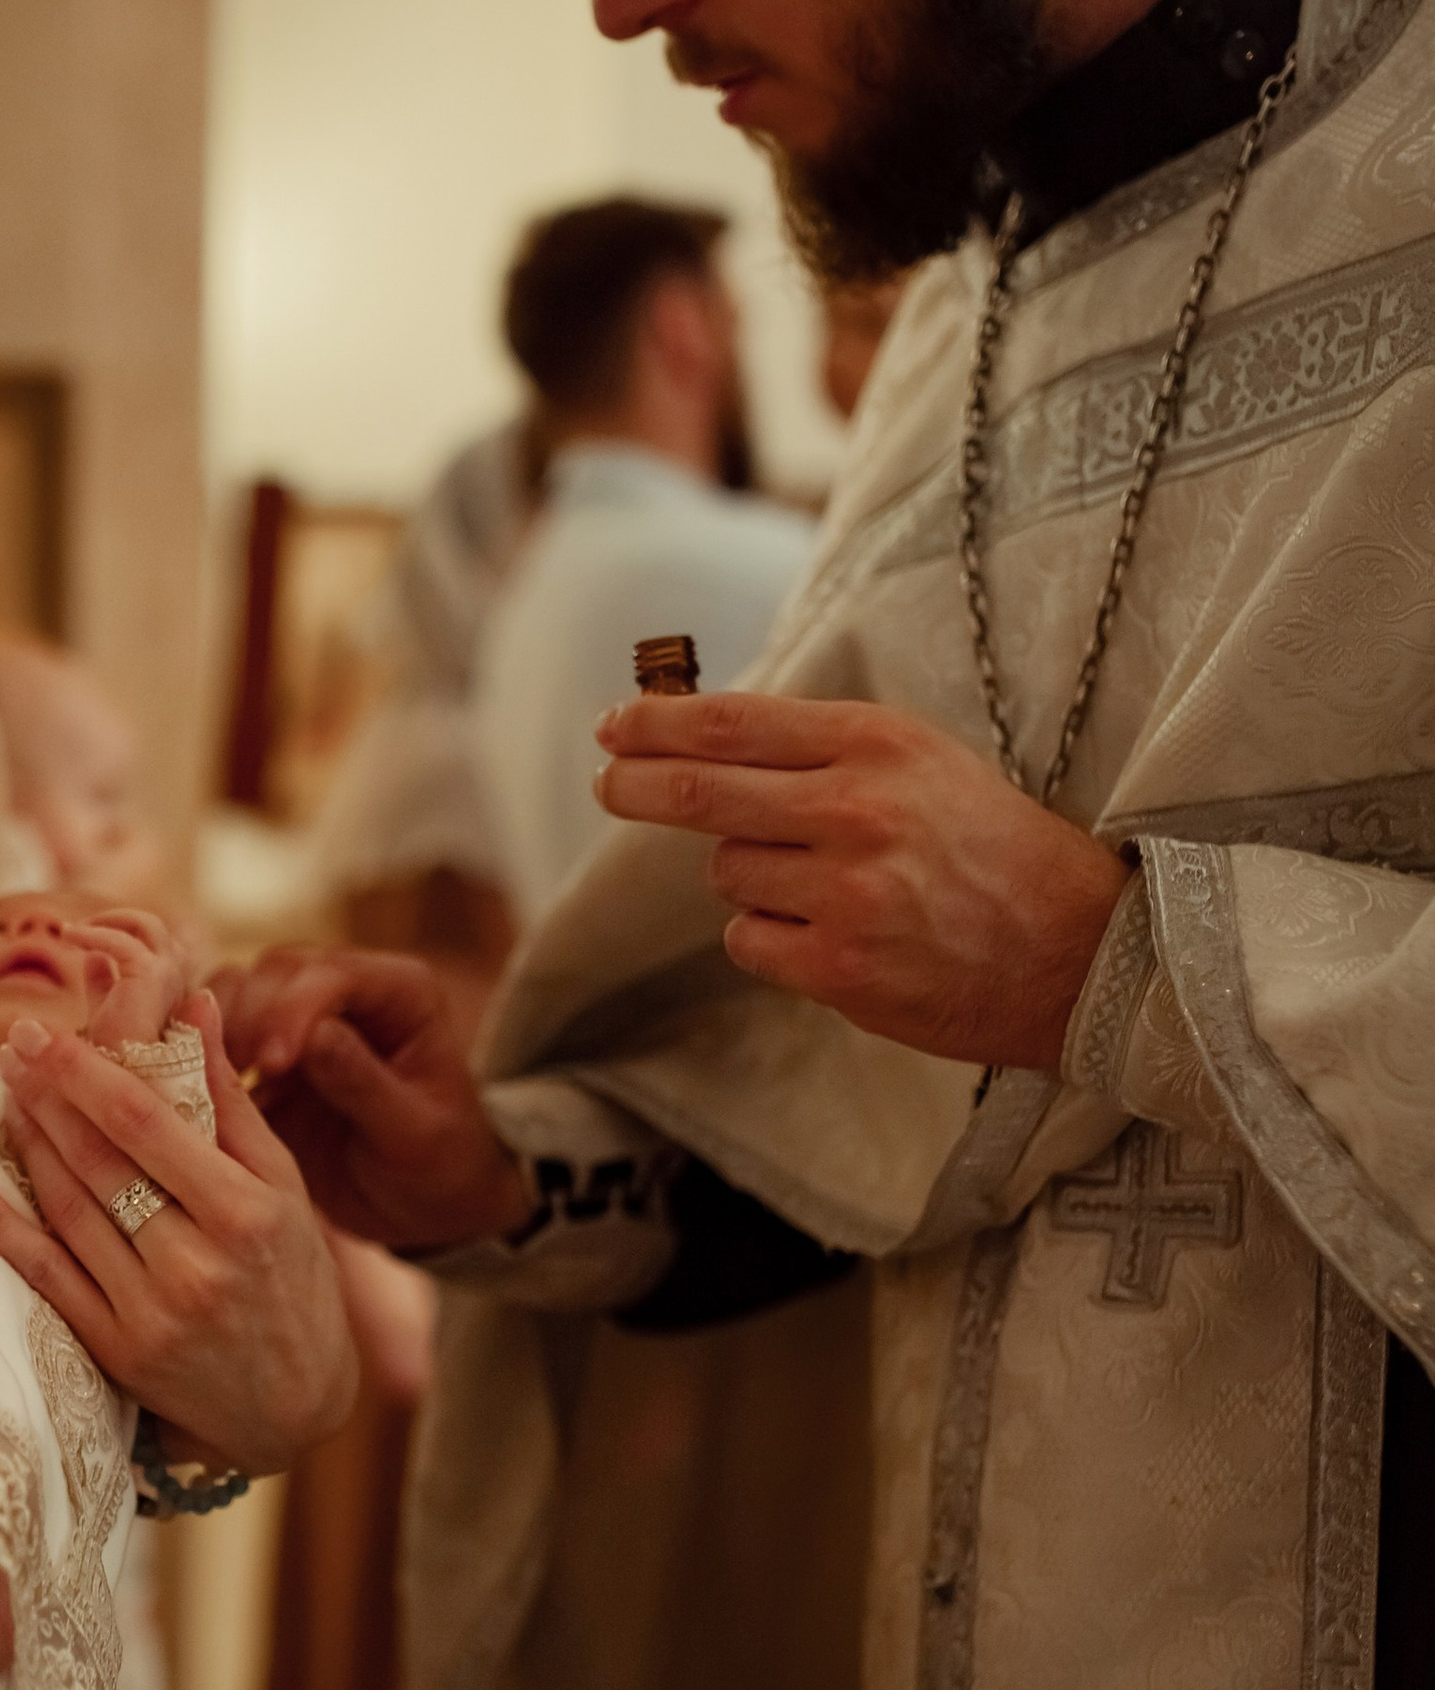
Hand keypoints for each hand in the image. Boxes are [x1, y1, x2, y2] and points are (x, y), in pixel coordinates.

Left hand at [0, 990, 354, 1471]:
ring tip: (5, 1092)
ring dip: (26, 1144)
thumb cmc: (294, 1280)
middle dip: (47, 1095)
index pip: (148, 1126)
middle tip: (12, 1043)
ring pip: (68, 1211)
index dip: (87, 1072)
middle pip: (99, 1163)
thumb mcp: (284, 1188)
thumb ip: (231, 1101)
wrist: (293, 1407)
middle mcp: (196, 1264)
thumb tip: (196, 1005)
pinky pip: (43, 1274)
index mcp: (245, 1213)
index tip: (46, 1031)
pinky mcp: (115, 1349)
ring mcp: (150, 1312)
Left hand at [76, 904, 189, 1049]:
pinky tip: (68, 936)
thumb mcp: (102, 1015)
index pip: (148, 950)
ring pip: (150, 927)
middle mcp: (174, 985)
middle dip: (119, 922)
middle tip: (77, 930)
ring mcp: (169, 979)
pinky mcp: (152, 977)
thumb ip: (102, 988)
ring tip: (72, 931)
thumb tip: (93, 959)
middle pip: (156, 933)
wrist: (109, 1083)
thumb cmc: (106, 1059)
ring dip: (110, 920)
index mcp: (165, 994)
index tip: (76, 937)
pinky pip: (124, 942)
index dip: (113, 939)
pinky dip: (93, 934)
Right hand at [218, 949, 527, 1252]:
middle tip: (226, 1075)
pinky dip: (196, 1059)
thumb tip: (313, 1036)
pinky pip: (217, 1037)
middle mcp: (347, 990)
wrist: (428, 1203)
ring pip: (237, 995)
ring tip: (201, 1086)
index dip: (294, 1010)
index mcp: (401, 992)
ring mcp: (301, 1017)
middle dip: (246, 1019)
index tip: (272, 1063)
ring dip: (212, 1033)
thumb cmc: (440, 1166)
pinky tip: (187, 1096)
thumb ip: (364, 1082)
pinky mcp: (266, 1054)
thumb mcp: (414, 1132)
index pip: (334, 975)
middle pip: (275, 974)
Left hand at [592, 692, 1127, 1070]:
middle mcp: (858, 810)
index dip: (659, 723)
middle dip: (638, 785)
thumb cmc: (993, 850)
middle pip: (703, 793)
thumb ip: (825, 751)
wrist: (1079, 951)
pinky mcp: (839, 967)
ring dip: (750, 878)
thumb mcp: (924, 764)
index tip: (615, 726)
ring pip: (727, 874)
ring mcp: (846, 893)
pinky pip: (749, 941)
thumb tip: (708, 743)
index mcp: (879, 745)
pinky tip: (830, 935)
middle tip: (609, 782)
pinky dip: (770, 938)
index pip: (735, 723)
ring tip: (824, 885)